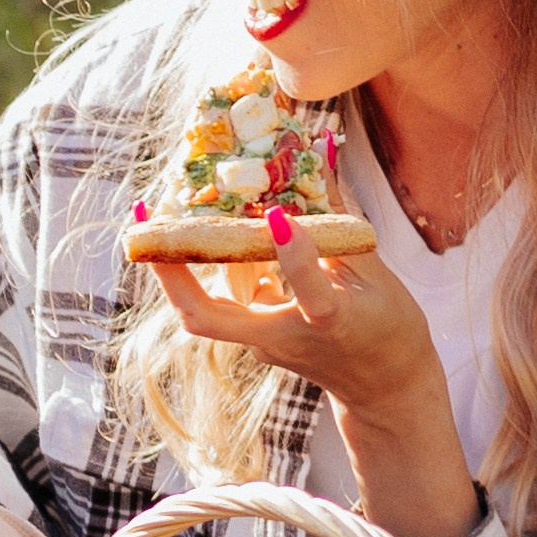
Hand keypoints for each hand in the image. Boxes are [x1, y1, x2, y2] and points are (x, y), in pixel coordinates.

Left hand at [146, 218, 478, 536]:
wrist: (382, 391)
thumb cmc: (388, 328)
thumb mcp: (376, 272)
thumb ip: (340, 215)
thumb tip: (321, 146)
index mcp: (331, 323)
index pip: (309, 295)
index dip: (294, 258)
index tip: (281, 216)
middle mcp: (285, 338)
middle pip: (208, 318)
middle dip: (171, 274)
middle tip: (147, 223)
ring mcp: (261, 344)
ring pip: (205, 311)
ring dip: (179, 264)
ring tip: (158, 211)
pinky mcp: (254, 339)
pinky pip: (222, 300)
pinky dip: (211, 265)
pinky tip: (208, 225)